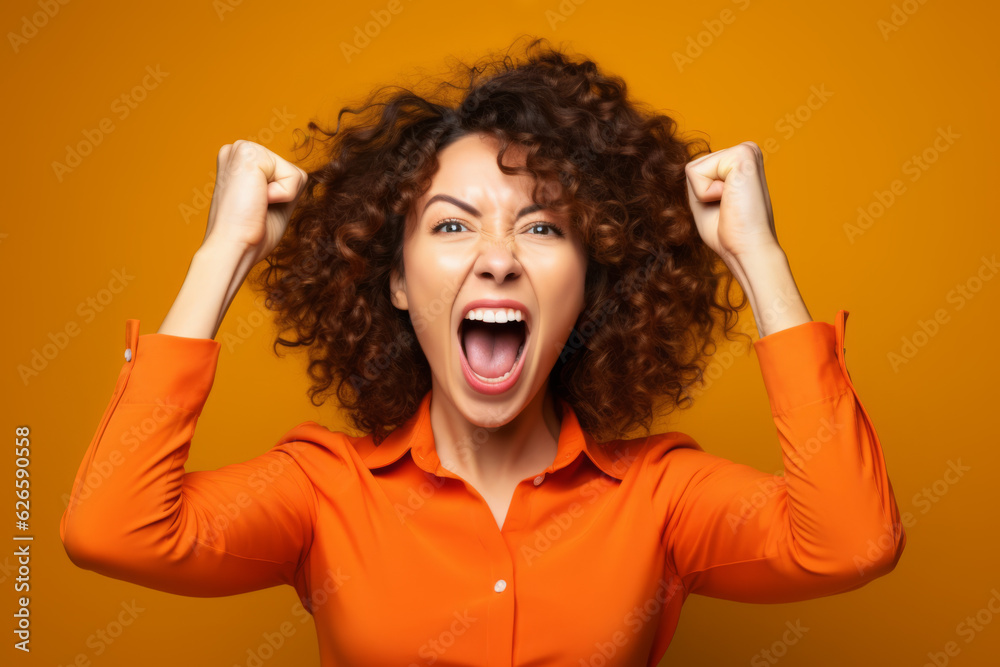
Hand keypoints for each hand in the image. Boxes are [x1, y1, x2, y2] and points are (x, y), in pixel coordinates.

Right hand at [201, 140, 309, 265]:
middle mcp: (237, 150)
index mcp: (239, 163)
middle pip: (292, 172)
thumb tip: (299, 175)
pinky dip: (284, 195)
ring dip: (283, 197)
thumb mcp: (271, 204)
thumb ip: (282, 185)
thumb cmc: (249, 235)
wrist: (232, 247)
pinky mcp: (250, 153)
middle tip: (256, 209)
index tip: (255, 210)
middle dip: (283, 196)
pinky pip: (294, 176)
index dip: (281, 199)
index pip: (285, 175)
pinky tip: (258, 200)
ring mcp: (243, 148)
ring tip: (255, 205)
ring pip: (294, 173)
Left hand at [684, 141, 778, 263]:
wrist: (748, 249)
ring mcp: (746, 149)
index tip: (726, 209)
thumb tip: (690, 166)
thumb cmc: (729, 233)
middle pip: (693, 167)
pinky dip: (705, 193)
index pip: (697, 170)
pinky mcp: (742, 154)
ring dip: (703, 194)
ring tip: (729, 204)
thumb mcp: (707, 201)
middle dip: (701, 193)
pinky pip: (695, 171)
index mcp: (741, 161)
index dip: (701, 195)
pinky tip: (730, 200)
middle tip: (727, 208)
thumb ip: (700, 180)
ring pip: (693, 168)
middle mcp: (747, 150)